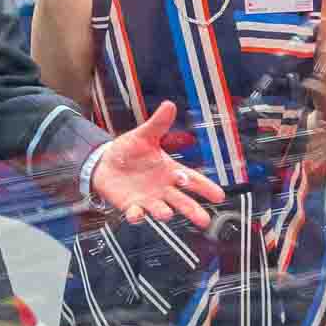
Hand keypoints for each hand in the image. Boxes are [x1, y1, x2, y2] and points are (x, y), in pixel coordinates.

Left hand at [90, 102, 224, 227]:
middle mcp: (162, 188)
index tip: (219, 196)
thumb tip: (169, 105)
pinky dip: (136, 215)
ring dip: (163, 212)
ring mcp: (148, 199)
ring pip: (160, 209)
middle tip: (204, 220)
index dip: (206, 188)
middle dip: (192, 210)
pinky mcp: (131, 205)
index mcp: (170, 171)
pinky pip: (135, 213)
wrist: (105, 162)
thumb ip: (158, 124)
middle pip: (182, 201)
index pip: (193, 180)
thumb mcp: (144, 135)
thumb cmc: (129, 150)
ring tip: (167, 214)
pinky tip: (136, 214)